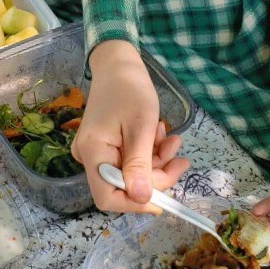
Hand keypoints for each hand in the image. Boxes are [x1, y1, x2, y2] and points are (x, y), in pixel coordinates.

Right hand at [71, 40, 189, 212]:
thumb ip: (140, 164)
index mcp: (92, 152)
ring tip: (172, 140)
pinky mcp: (108, 147)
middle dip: (156, 177)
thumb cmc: (129, 88)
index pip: (107, 197)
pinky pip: (130, 161)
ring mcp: (98, 152)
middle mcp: (89, 157)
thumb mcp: (141, 126)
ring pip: (131, 174)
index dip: (136, 204)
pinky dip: (150, 153)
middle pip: (123, 186)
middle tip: (180, 159)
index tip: (166, 199)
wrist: (119, 64)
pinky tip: (160, 134)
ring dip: (157, 162)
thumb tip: (141, 199)